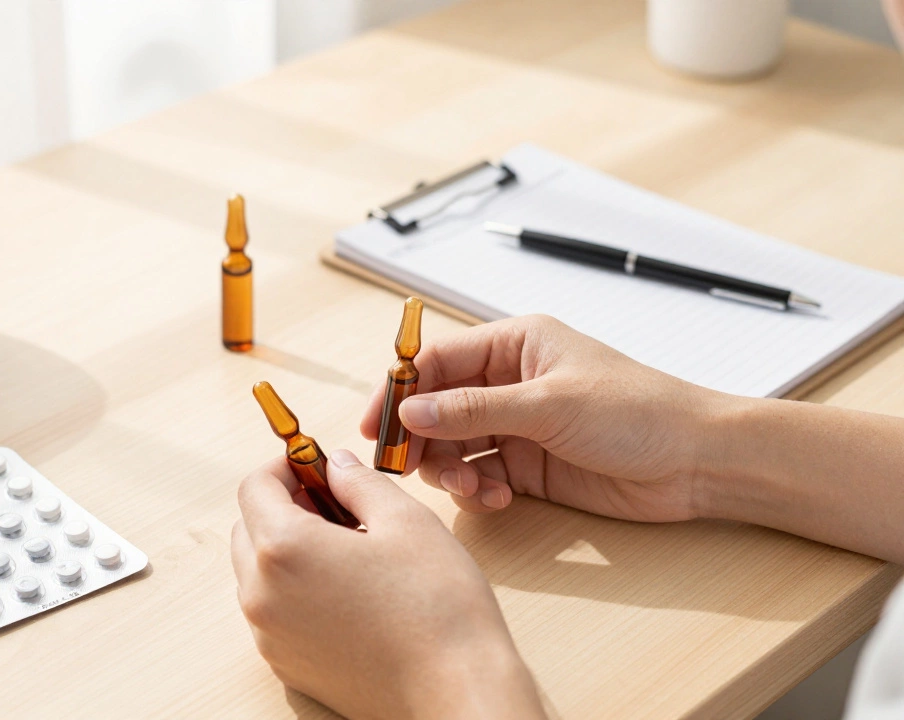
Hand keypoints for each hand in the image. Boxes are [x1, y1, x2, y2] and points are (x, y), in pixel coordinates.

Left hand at [232, 451, 543, 719]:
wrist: (454, 692)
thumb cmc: (437, 608)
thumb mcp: (405, 520)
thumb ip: (359, 482)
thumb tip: (337, 465)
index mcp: (284, 549)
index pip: (255, 487)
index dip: (286, 466)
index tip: (316, 465)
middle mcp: (263, 595)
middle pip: (248, 528)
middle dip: (284, 506)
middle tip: (336, 503)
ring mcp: (270, 637)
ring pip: (256, 573)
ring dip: (287, 550)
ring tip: (347, 549)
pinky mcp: (286, 666)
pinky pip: (274, 612)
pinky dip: (294, 590)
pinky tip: (346, 590)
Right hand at [360, 314, 727, 521]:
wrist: (696, 462)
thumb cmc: (639, 412)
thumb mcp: (549, 404)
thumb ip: (475, 410)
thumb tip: (413, 411)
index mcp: (515, 345)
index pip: (438, 361)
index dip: (401, 390)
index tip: (378, 425)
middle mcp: (510, 382)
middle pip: (438, 406)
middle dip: (421, 438)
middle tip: (409, 468)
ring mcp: (518, 425)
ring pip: (454, 445)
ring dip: (450, 470)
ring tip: (470, 488)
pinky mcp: (529, 465)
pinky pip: (480, 474)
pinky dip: (477, 489)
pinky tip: (496, 498)